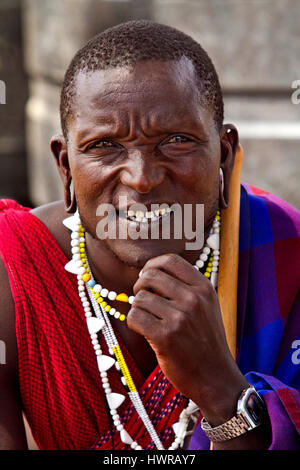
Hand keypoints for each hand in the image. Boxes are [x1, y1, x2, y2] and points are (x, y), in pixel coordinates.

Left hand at [127, 253, 247, 424]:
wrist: (216, 378)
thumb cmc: (206, 341)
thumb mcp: (206, 307)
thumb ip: (185, 288)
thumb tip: (149, 274)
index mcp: (203, 287)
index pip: (170, 260)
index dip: (152, 265)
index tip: (146, 276)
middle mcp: (193, 299)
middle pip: (150, 276)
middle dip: (139, 286)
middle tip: (142, 300)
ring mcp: (180, 317)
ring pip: (139, 298)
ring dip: (137, 309)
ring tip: (147, 320)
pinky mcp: (166, 337)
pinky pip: (134, 317)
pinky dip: (133, 323)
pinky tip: (144, 331)